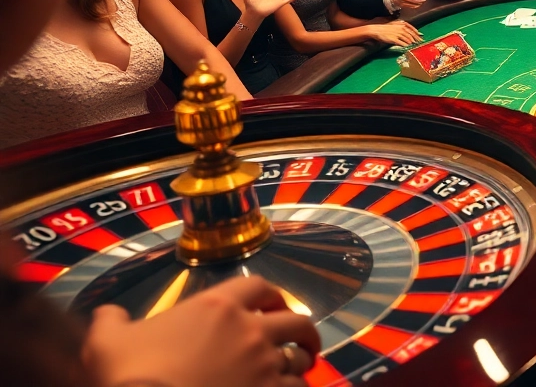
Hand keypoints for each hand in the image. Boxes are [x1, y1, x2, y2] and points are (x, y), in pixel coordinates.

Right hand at [82, 276, 319, 386]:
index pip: (258, 286)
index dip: (270, 295)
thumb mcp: (106, 343)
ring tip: (296, 369)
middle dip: (301, 330)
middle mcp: (250, 331)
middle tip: (299, 340)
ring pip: (301, 357)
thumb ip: (110, 322)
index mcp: (218, 307)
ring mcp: (264, 364)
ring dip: (301, 362)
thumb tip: (106, 314)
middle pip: (295, 321)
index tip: (271, 306)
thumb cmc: (128, 376)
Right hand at [367, 20, 421, 45]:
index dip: (417, 34)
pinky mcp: (394, 39)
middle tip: (420, 43)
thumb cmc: (386, 28)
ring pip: (408, 39)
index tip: (421, 37)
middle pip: (411, 35)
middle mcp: (401, 29)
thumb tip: (410, 31)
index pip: (412, 29)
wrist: (377, 30)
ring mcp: (398, 34)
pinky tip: (408, 47)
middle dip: (416, 39)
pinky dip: (406, 45)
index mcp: (402, 24)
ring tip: (414, 45)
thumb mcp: (395, 25)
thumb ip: (403, 27)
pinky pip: (402, 43)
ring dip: (412, 43)